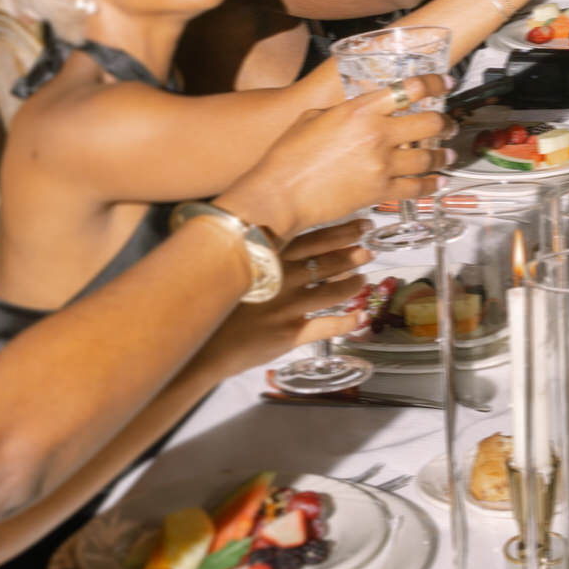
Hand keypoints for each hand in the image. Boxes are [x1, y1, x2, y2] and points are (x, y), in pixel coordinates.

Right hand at [197, 223, 373, 374]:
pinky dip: (348, 322)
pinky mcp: (290, 333)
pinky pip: (327, 326)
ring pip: (333, 291)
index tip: (361, 224)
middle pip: (327, 261)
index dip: (341, 231)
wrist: (199, 345)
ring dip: (353, 284)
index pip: (313, 239)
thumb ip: (256, 255)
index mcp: (269, 259)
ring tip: (362, 280)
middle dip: (352, 253)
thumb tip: (275, 241)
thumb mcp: (230, 270)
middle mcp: (283, 279)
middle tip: (368, 249)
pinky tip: (360, 317)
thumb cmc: (212, 307)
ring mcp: (288, 306)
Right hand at [218, 81, 452, 239]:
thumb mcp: (313, 118)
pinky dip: (430, 185)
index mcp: (360, 110)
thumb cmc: (288, 156)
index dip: (434, 83)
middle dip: (444, 122)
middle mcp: (377, 134)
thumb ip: (344, 111)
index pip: (410, 89)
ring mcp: (382, 164)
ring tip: (448, 156)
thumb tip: (358, 111)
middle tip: (448, 124)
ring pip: (428, 157)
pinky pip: (416, 188)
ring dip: (442, 156)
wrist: (281, 193)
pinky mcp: (381, 192)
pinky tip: (437, 182)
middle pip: (430, 123)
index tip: (445, 83)